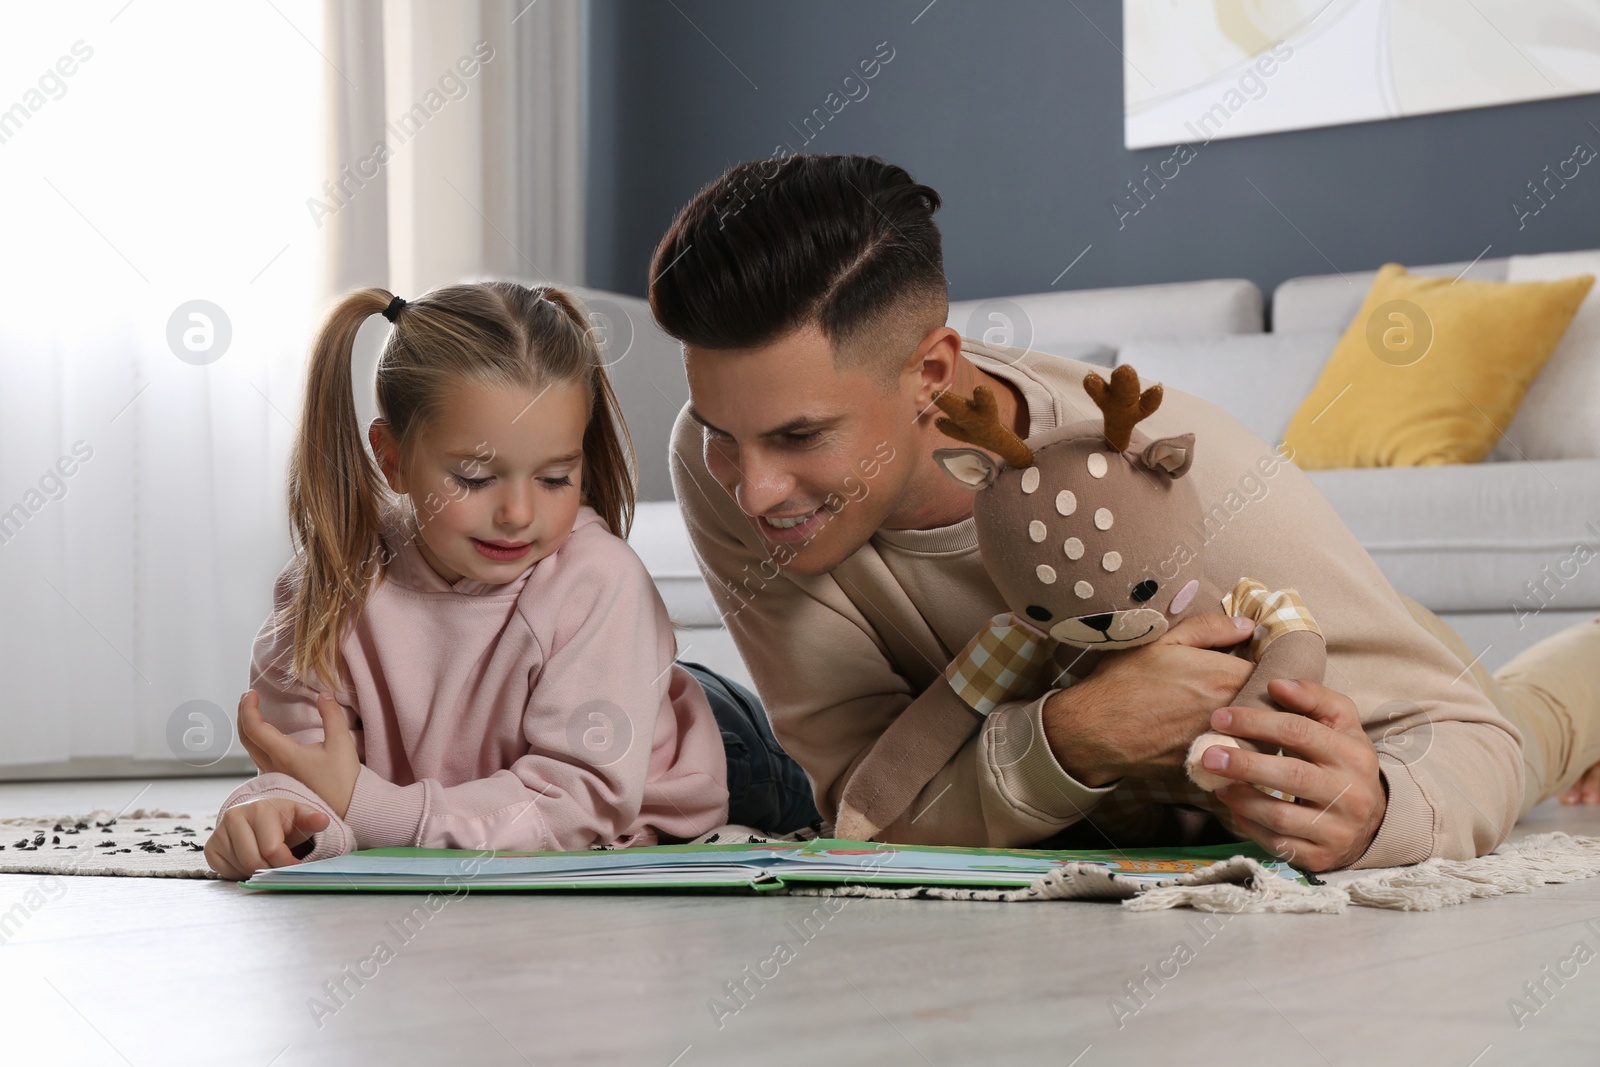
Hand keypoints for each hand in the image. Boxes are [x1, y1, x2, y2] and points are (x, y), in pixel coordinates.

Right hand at [204, 797, 328, 880]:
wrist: (260, 818)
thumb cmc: (283, 820)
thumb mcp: (301, 817)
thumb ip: (313, 819)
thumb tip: (323, 820)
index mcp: (259, 808)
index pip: (271, 850)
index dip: (286, 863)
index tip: (295, 865)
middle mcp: (234, 816)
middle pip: (254, 861)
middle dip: (271, 868)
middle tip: (279, 864)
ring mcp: (219, 832)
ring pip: (240, 868)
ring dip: (256, 871)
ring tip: (265, 859)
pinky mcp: (211, 847)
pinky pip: (226, 871)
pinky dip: (240, 872)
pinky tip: (249, 860)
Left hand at [236, 690, 360, 819]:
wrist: (347, 810)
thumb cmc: (343, 780)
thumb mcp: (342, 743)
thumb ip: (332, 715)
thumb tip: (324, 695)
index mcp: (285, 755)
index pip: (254, 728)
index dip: (248, 708)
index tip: (252, 693)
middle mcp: (274, 767)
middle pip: (245, 738)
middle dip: (243, 714)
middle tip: (249, 697)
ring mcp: (275, 776)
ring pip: (250, 749)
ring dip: (248, 727)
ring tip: (254, 711)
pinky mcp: (279, 781)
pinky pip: (259, 757)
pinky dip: (255, 739)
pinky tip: (266, 734)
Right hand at [1042, 613, 1256, 785]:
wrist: (1095, 731)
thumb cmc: (1124, 681)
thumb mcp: (1161, 641)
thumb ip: (1209, 628)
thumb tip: (1246, 625)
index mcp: (1224, 676)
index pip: (1270, 671)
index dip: (1262, 666)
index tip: (1248, 664)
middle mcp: (1231, 711)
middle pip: (1266, 703)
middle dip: (1258, 694)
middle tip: (1234, 688)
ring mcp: (1222, 741)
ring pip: (1253, 729)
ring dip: (1248, 721)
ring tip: (1221, 712)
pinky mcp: (1210, 763)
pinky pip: (1233, 750)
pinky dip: (1230, 743)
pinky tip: (1208, 735)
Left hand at [1199, 677, 1386, 871]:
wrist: (1373, 819)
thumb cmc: (1344, 761)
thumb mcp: (1341, 724)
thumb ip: (1313, 697)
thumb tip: (1276, 684)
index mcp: (1354, 755)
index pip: (1299, 732)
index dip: (1255, 723)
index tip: (1220, 718)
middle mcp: (1351, 794)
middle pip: (1291, 775)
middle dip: (1243, 763)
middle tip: (1208, 755)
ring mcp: (1337, 830)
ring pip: (1280, 816)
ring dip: (1241, 798)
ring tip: (1218, 783)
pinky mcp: (1322, 858)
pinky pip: (1278, 845)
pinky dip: (1249, 826)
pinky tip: (1235, 809)